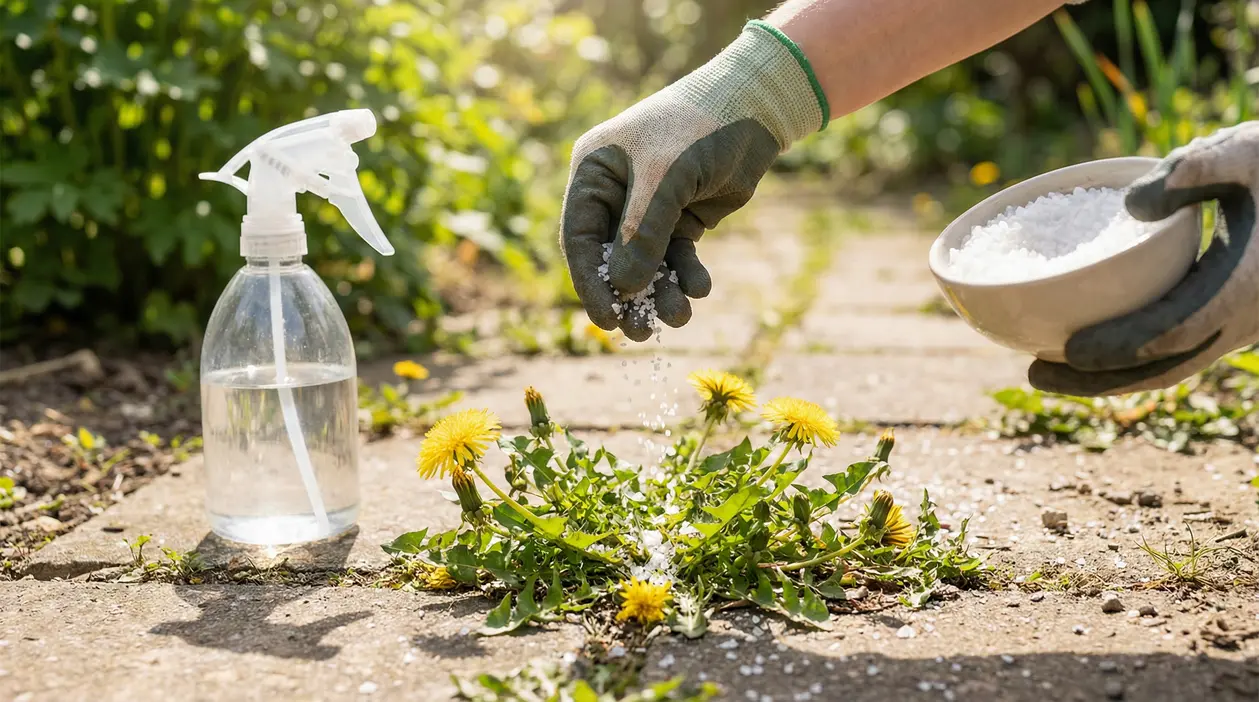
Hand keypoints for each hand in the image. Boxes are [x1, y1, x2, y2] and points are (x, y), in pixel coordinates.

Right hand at [559, 21, 826, 340]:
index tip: (605, 320)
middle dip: (628, 296)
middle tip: (639, 333)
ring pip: (647, 263)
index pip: (580, 238)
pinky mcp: (683, 216)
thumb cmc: (697, 129)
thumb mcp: (664, 180)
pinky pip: (678, 256)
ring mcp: (650, 206)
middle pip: (612, 258)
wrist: (754, 108)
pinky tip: (699, 287)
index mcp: (594, 174)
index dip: (591, 283)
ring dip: (661, 292)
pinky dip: (687, 275)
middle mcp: (616, 192)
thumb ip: (642, 235)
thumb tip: (624, 291)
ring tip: (679, 316)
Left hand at [1029, 121, 1258, 395]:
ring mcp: (1239, 326)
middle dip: (1099, 379)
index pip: (1178, 328)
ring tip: (1042, 373)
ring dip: (1109, 379)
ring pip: (1172, 367)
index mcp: (1247, 283)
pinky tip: (1083, 351)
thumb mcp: (1246, 151)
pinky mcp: (1228, 321)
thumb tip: (1130, 203)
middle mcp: (1246, 317)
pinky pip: (1177, 353)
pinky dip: (1130, 360)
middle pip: (1166, 366)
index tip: (1072, 351)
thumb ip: (1196, 169)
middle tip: (1033, 375)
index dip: (1124, 344)